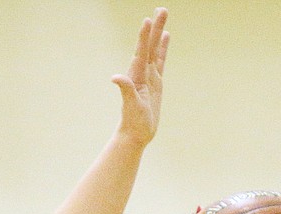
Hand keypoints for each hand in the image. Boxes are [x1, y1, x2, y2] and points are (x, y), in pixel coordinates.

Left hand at [113, 10, 169, 147]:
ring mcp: (149, 76)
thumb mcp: (130, 106)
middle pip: (149, 46)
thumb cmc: (133, 122)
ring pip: (155, 49)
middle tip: (161, 8)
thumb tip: (115, 78)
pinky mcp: (156, 82)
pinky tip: (165, 37)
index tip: (147, 20)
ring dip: (159, 32)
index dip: (144, 37)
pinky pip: (160, 60)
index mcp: (136, 76)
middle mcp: (142, 73)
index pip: (141, 52)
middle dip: (155, 27)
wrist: (135, 134)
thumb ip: (125, 90)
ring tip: (163, 14)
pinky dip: (162, 47)